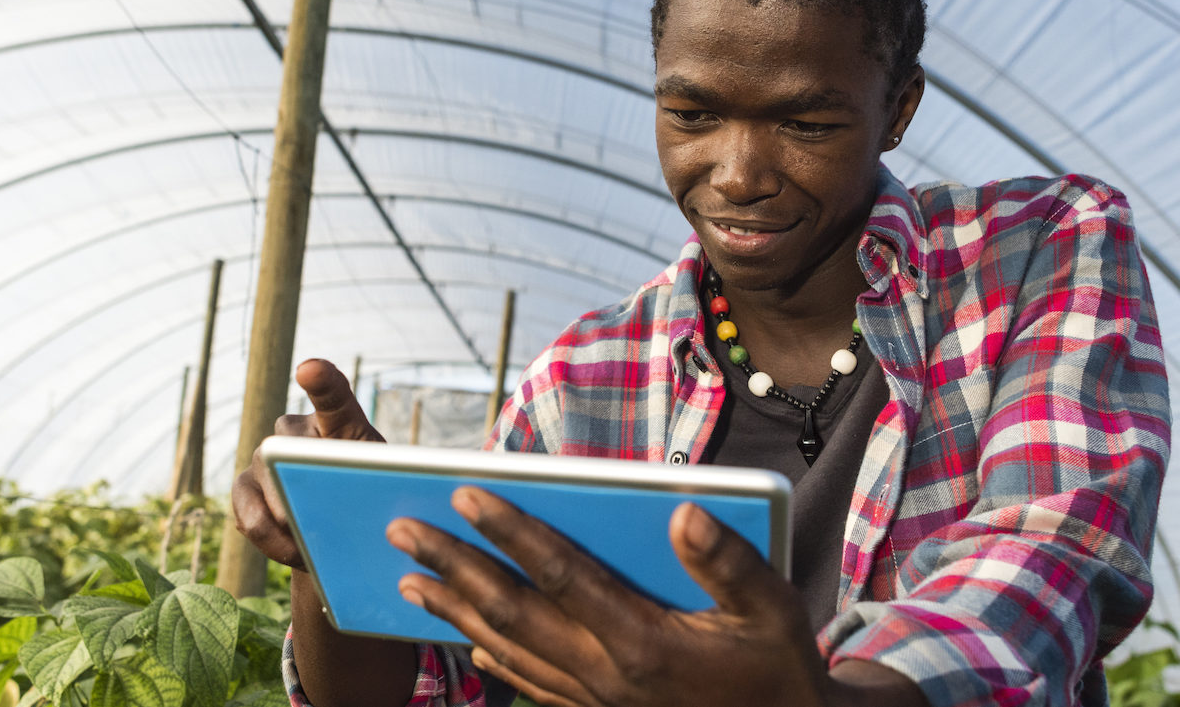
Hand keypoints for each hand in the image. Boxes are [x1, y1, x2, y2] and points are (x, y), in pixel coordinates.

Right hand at [230, 359, 383, 567]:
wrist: (339, 530)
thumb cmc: (368, 499)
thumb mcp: (380, 488)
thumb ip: (366, 485)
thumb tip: (339, 506)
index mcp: (338, 422)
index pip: (332, 394)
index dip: (321, 381)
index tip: (309, 369)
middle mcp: (292, 430)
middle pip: (289, 449)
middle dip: (299, 488)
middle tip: (321, 520)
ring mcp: (262, 456)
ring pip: (264, 485)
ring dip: (286, 525)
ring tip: (309, 551)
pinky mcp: (241, 488)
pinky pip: (248, 517)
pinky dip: (270, 542)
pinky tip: (291, 552)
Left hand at [384, 487, 836, 706]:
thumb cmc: (779, 671)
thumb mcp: (776, 613)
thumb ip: (730, 563)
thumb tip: (683, 511)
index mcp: (642, 642)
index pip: (560, 575)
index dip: (509, 532)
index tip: (464, 493)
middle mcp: (605, 674)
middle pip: (510, 612)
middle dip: (451, 566)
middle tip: (400, 527)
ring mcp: (594, 700)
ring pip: (507, 651)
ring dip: (452, 613)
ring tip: (406, 578)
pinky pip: (531, 687)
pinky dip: (492, 662)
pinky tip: (468, 645)